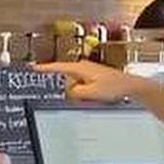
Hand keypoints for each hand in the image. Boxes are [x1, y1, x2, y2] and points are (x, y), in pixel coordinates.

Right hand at [34, 60, 152, 102]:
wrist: (131, 86)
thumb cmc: (114, 87)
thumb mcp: (91, 93)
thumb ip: (75, 92)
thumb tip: (68, 91)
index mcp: (80, 68)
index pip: (56, 67)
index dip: (43, 69)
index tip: (32, 67)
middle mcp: (83, 67)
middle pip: (66, 80)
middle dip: (69, 89)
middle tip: (83, 96)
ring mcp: (88, 71)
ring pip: (74, 84)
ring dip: (79, 92)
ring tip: (93, 97)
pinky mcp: (94, 77)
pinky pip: (82, 86)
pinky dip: (84, 92)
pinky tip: (95, 96)